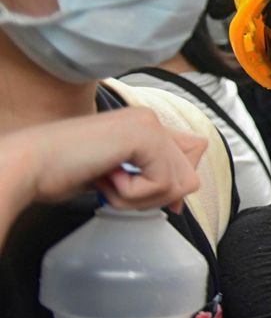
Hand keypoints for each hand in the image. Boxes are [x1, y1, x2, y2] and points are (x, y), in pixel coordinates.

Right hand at [4, 108, 205, 213]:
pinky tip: (105, 176)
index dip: (175, 182)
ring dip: (140, 197)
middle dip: (154, 196)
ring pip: (180, 183)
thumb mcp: (117, 175)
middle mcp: (150, 119)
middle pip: (190, 176)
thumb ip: (151, 177)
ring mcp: (149, 124)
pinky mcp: (144, 135)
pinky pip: (162, 184)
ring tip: (108, 180)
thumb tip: (182, 198)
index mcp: (145, 125)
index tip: (140, 191)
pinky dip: (132, 194)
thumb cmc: (62, 172)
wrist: (29, 166)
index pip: (194, 153)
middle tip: (115, 185)